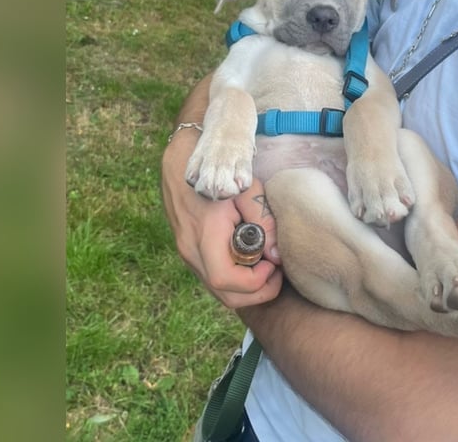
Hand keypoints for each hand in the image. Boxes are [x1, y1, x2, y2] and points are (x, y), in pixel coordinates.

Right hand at [162, 131, 281, 307]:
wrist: (181, 163)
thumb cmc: (217, 172)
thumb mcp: (246, 188)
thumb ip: (263, 220)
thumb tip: (276, 256)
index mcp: (204, 234)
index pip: (225, 279)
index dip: (254, 282)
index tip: (272, 264)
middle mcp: (191, 251)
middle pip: (223, 294)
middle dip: (256, 293)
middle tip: (276, 272)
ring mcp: (187, 254)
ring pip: (218, 290)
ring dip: (246, 288)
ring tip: (266, 266)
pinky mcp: (190, 253)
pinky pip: (213, 278)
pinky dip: (234, 279)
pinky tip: (249, 260)